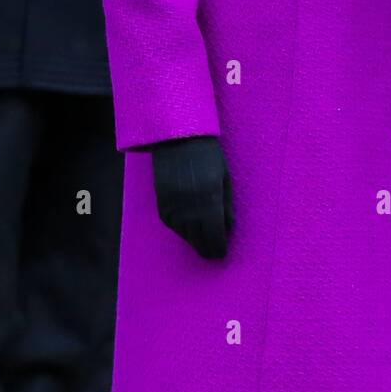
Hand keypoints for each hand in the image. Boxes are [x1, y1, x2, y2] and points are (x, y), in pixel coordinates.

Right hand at [151, 135, 234, 259]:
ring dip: (195, 240)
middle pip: (199, 241)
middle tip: (215, 252)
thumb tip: (228, 230)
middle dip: (208, 248)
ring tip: (204, 241)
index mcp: (209, 202)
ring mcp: (173, 208)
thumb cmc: (208, 156)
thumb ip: (226, 206)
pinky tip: (190, 230)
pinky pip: (173, 227)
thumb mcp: (224, 179)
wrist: (177, 139)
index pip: (215, 237)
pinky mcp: (162, 205)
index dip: (219, 248)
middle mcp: (189, 209)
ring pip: (185, 236)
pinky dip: (183, 231)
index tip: (222, 253)